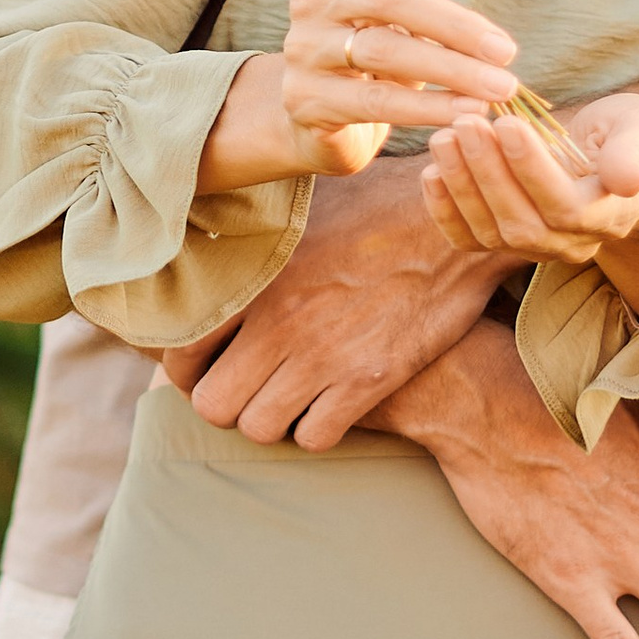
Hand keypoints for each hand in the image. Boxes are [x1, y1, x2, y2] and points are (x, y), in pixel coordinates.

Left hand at [163, 154, 504, 448]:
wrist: (455, 226)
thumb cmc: (375, 204)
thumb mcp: (301, 202)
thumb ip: (250, 229)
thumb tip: (206, 227)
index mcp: (254, 275)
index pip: (183, 348)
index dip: (186, 371)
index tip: (201, 371)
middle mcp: (279, 320)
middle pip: (214, 403)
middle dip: (225, 404)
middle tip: (245, 392)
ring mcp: (322, 354)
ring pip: (260, 427)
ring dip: (269, 420)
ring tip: (285, 400)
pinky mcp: (367, 380)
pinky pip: (315, 436)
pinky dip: (316, 429)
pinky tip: (327, 407)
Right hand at [278, 0, 522, 167]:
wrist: (325, 118)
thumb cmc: (374, 46)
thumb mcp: (392, 4)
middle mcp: (309, 3)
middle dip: (452, 24)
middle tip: (506, 50)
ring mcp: (303, 52)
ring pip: (383, 51)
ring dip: (452, 69)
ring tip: (501, 87)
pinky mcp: (307, 101)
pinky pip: (376, 101)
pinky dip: (428, 107)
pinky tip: (467, 111)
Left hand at [426, 91, 638, 295]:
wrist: (611, 164)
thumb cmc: (626, 138)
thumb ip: (632, 152)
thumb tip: (627, 181)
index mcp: (609, 217)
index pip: (564, 206)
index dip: (531, 169)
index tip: (505, 123)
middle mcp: (572, 243)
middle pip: (521, 223)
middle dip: (487, 172)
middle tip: (465, 124)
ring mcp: (536, 248)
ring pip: (491, 233)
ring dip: (461, 185)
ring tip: (444, 138)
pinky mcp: (505, 242)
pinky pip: (469, 240)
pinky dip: (445, 211)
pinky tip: (431, 173)